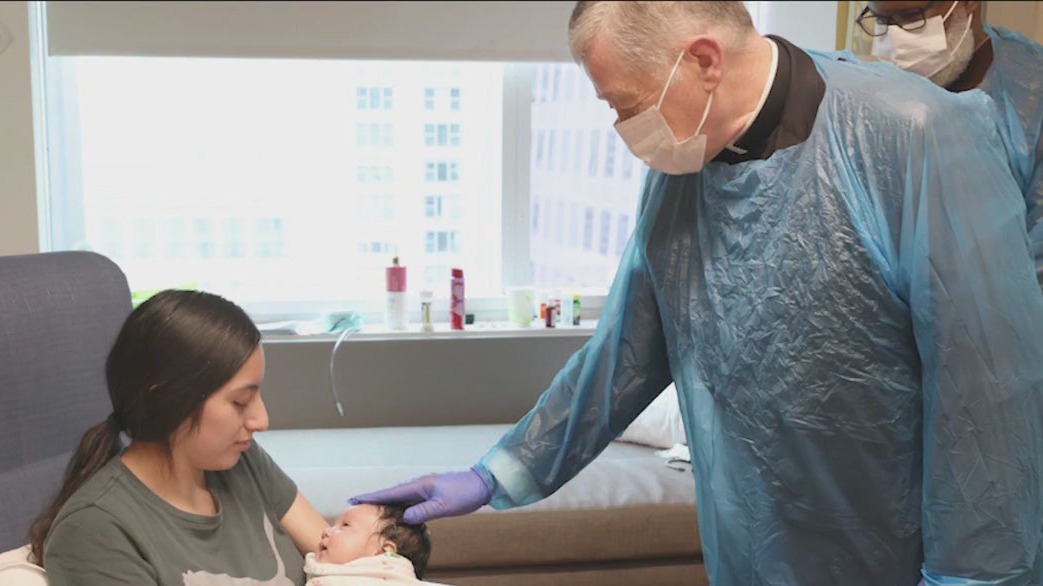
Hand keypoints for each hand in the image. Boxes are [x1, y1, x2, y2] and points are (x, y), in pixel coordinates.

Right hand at [349, 467, 492, 523]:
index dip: (373, 496)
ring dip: (386, 502)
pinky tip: (398, 511)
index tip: (355, 498)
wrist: (481, 484)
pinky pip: (411, 500)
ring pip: (401, 497)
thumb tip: (404, 517)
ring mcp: (425, 489)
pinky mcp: (431, 493)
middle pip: (392, 494)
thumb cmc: (464, 494)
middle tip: (357, 502)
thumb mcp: (443, 506)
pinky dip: (400, 504)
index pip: (391, 493)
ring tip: (372, 507)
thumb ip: (423, 511)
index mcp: (419, 486)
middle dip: (375, 498)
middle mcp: (419, 485)